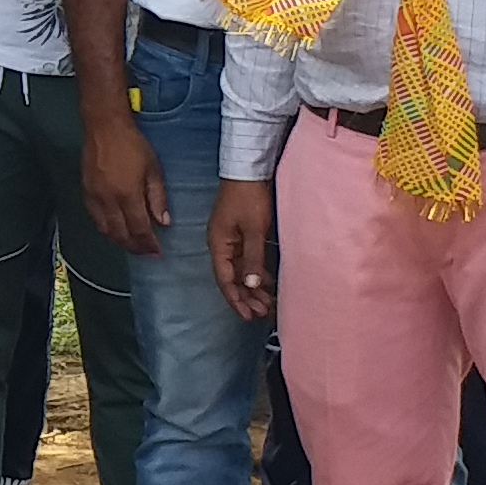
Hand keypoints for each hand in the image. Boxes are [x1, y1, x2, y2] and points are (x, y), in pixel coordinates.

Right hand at [78, 114, 169, 258]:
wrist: (104, 126)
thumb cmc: (133, 144)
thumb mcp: (153, 169)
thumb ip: (158, 198)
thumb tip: (164, 222)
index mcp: (127, 195)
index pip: (139, 229)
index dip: (149, 244)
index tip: (158, 252)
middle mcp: (108, 201)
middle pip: (121, 234)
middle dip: (135, 247)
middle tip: (146, 252)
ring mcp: (94, 197)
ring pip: (105, 230)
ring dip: (119, 241)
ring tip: (132, 244)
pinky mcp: (85, 192)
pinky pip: (95, 219)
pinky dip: (105, 229)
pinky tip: (114, 229)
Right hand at [207, 176, 277, 322]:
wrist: (247, 169)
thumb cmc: (249, 197)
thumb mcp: (253, 230)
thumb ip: (252, 258)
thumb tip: (250, 284)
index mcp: (218, 245)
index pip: (225, 280)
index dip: (236, 299)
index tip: (248, 316)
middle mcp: (221, 245)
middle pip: (231, 278)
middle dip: (246, 298)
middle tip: (262, 314)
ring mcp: (230, 239)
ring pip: (240, 270)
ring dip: (252, 287)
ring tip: (267, 303)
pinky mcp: (240, 233)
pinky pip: (245, 260)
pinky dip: (255, 273)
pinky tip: (266, 282)